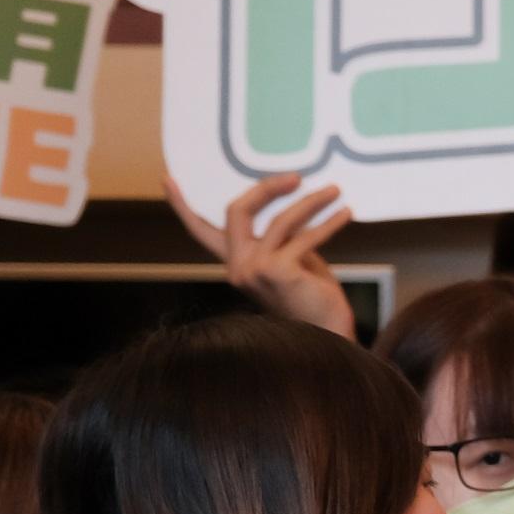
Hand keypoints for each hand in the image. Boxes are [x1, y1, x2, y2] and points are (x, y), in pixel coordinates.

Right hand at [166, 171, 356, 337]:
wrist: (329, 336)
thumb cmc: (313, 300)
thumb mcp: (291, 260)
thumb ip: (282, 236)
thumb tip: (295, 200)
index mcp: (235, 264)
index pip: (201, 232)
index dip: (182, 206)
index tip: (167, 178)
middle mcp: (238, 268)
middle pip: (238, 211)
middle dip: (266, 188)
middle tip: (295, 177)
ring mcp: (255, 270)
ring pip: (280, 220)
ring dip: (312, 202)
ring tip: (334, 191)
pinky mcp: (278, 271)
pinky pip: (306, 236)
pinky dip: (329, 222)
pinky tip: (345, 213)